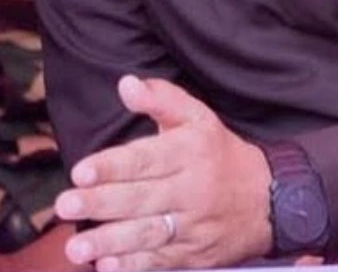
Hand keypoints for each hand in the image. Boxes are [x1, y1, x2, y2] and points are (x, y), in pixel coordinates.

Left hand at [53, 76, 274, 270]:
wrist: (272, 200)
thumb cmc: (221, 154)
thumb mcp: (198, 117)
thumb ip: (161, 99)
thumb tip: (126, 85)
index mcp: (188, 153)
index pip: (144, 160)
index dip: (111, 167)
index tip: (80, 172)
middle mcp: (190, 190)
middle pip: (140, 198)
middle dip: (100, 204)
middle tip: (65, 206)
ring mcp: (193, 226)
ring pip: (148, 234)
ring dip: (110, 242)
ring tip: (76, 249)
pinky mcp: (195, 254)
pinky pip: (163, 262)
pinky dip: (136, 266)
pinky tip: (109, 267)